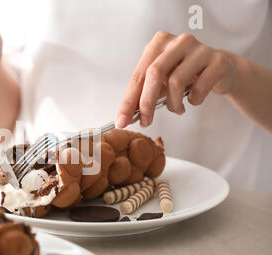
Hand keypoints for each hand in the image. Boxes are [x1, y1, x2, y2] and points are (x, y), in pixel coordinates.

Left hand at [115, 31, 237, 127]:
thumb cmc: (186, 75)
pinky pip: (199, 88)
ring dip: (173, 103)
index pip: (138, 74)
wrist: (221, 70)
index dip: (129, 100)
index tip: (122, 120)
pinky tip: (194, 100)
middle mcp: (178, 42)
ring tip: (177, 108)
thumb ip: (143, 95)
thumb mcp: (161, 82)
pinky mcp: (218, 61)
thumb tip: (125, 118)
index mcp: (159, 43)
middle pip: (154, 73)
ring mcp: (200, 49)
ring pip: (176, 81)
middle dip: (146, 103)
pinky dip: (194, 100)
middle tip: (145, 122)